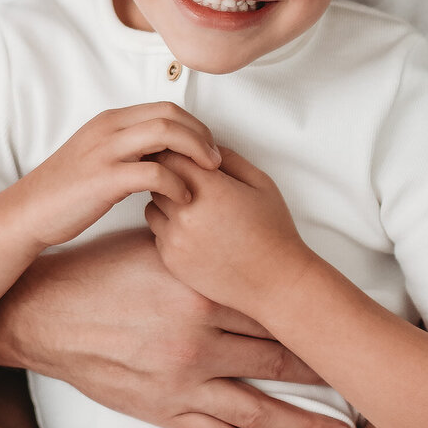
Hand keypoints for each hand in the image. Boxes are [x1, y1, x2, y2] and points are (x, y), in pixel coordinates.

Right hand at [0, 228, 348, 427]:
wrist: (45, 313)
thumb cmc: (97, 271)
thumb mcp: (155, 245)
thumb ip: (203, 247)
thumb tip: (242, 238)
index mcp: (203, 293)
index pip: (274, 310)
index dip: (314, 320)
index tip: (347, 327)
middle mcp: (201, 341)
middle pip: (278, 359)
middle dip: (324, 373)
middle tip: (362, 384)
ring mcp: (184, 382)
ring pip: (259, 408)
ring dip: (304, 423)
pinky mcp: (164, 410)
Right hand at [15, 103, 220, 251]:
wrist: (28, 211)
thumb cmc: (67, 191)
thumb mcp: (99, 157)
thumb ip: (129, 148)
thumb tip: (166, 152)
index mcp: (111, 121)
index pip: (165, 108)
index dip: (195, 125)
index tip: (209, 148)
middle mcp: (109, 129)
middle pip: (170, 114)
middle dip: (202, 135)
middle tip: (217, 160)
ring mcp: (105, 152)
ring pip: (165, 133)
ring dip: (196, 151)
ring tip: (210, 174)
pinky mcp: (104, 179)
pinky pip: (153, 171)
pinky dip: (176, 183)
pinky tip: (184, 199)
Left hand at [145, 147, 308, 319]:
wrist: (275, 282)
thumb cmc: (274, 230)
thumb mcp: (261, 183)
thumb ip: (229, 158)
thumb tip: (202, 146)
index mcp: (210, 189)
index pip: (170, 155)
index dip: (176, 153)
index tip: (186, 157)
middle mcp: (186, 213)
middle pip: (156, 179)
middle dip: (169, 176)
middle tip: (192, 183)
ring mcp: (175, 239)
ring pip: (152, 206)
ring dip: (166, 202)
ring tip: (195, 209)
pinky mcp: (171, 260)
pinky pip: (157, 233)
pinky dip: (170, 229)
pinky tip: (196, 233)